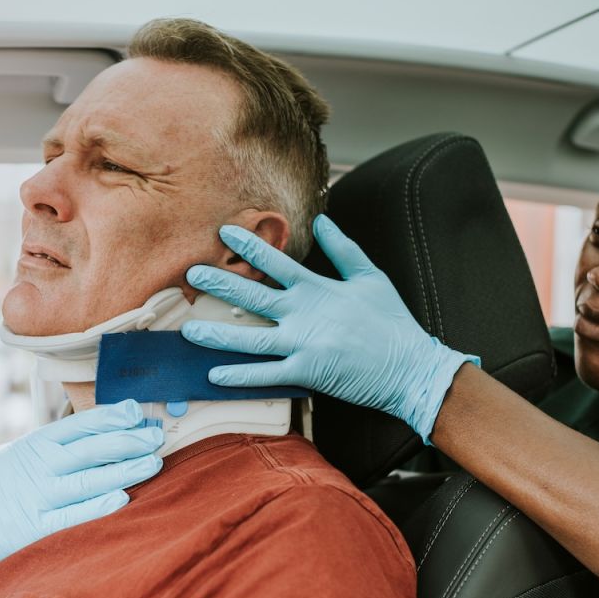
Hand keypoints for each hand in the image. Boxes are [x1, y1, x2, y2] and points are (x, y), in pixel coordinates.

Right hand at [0, 400, 162, 573]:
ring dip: (125, 469)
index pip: (83, 424)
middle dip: (130, 440)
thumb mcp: (19, 454)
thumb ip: (55, 446)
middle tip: (159, 436)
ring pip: (89, 478)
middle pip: (93, 448)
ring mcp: (36, 497)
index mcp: (36, 443)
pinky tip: (122, 499)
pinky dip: (96, 506)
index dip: (114, 417)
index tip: (140, 413)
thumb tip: (100, 435)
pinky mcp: (30, 529)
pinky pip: (70, 516)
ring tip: (154, 463)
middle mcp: (39, 465)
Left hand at [182, 215, 477, 442]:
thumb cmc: (391, 322)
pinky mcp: (307, 372)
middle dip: (219, 283)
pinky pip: (266, 375)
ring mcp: (304, 344)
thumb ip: (343, 249)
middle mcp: (305, 314)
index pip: (277, 262)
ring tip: (188, 330)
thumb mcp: (370, 276)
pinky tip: (214, 375)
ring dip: (217, 334)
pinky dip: (240, 376)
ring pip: (250, 338)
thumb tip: (323, 221)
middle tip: (190, 272)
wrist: (410, 367)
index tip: (224, 232)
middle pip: (253, 295)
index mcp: (318, 289)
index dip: (249, 246)